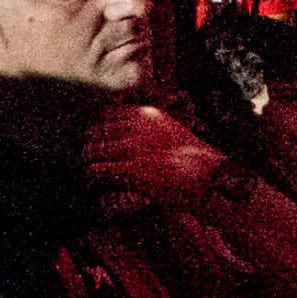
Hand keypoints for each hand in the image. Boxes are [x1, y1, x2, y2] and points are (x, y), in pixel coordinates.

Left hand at [82, 99, 231, 214]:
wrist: (211, 180)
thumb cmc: (196, 163)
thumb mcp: (172, 134)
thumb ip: (149, 131)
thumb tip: (125, 140)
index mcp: (147, 114)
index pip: (107, 114)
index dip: (99, 128)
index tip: (95, 139)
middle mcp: (137, 126)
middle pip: (95, 130)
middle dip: (90, 144)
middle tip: (85, 157)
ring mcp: (132, 147)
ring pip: (92, 150)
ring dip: (87, 161)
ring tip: (86, 172)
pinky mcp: (130, 169)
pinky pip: (97, 170)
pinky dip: (92, 177)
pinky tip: (92, 183)